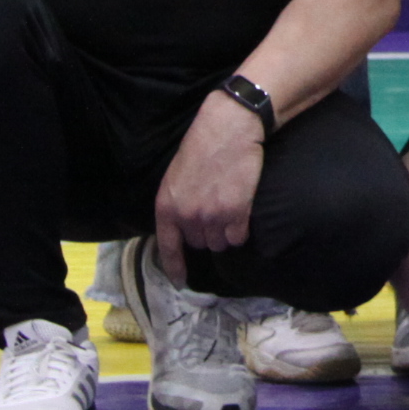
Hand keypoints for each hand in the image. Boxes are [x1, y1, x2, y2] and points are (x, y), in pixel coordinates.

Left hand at [153, 93, 264, 281]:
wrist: (229, 127)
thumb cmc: (202, 146)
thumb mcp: (176, 176)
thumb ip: (178, 205)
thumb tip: (185, 229)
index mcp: (166, 206)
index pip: (167, 247)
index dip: (174, 267)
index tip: (180, 282)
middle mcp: (187, 216)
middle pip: (200, 244)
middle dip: (208, 233)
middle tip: (217, 209)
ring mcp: (211, 216)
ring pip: (220, 243)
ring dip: (226, 231)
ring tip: (230, 204)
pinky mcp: (236, 212)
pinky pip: (238, 237)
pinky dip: (241, 228)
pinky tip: (242, 207)